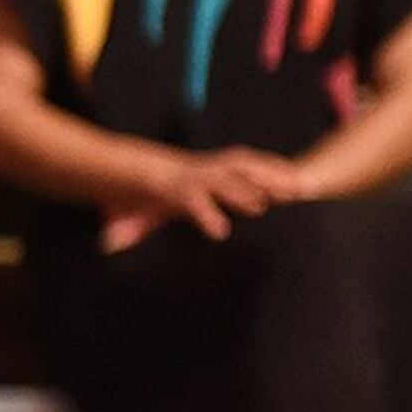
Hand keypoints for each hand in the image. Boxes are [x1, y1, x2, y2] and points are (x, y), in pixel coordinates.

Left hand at [103, 146, 309, 248]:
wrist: (161, 171)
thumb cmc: (157, 198)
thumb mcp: (143, 214)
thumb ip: (131, 229)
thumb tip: (106, 245)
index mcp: (181, 188)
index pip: (190, 201)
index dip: (205, 214)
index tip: (219, 233)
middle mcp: (204, 174)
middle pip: (225, 180)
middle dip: (243, 191)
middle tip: (263, 207)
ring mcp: (224, 167)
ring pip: (248, 168)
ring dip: (270, 178)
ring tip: (298, 191)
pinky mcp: (241, 166)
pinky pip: (264, 166)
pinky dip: (282, 173)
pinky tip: (304, 186)